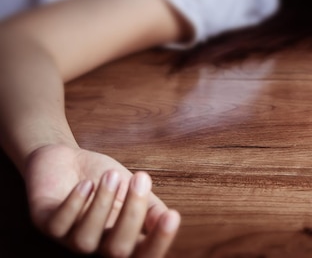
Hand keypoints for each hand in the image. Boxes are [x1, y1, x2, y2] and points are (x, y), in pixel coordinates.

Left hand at [23, 144, 179, 256]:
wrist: (65, 158)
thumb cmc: (102, 176)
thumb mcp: (132, 188)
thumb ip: (150, 206)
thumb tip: (168, 219)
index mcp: (122, 238)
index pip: (144, 255)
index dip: (159, 242)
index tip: (172, 216)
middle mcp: (97, 244)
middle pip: (117, 250)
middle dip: (132, 213)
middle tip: (141, 178)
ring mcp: (69, 237)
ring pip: (86, 240)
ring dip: (102, 204)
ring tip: (110, 175)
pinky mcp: (45, 224)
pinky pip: (59, 224)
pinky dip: (75, 203)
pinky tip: (85, 184)